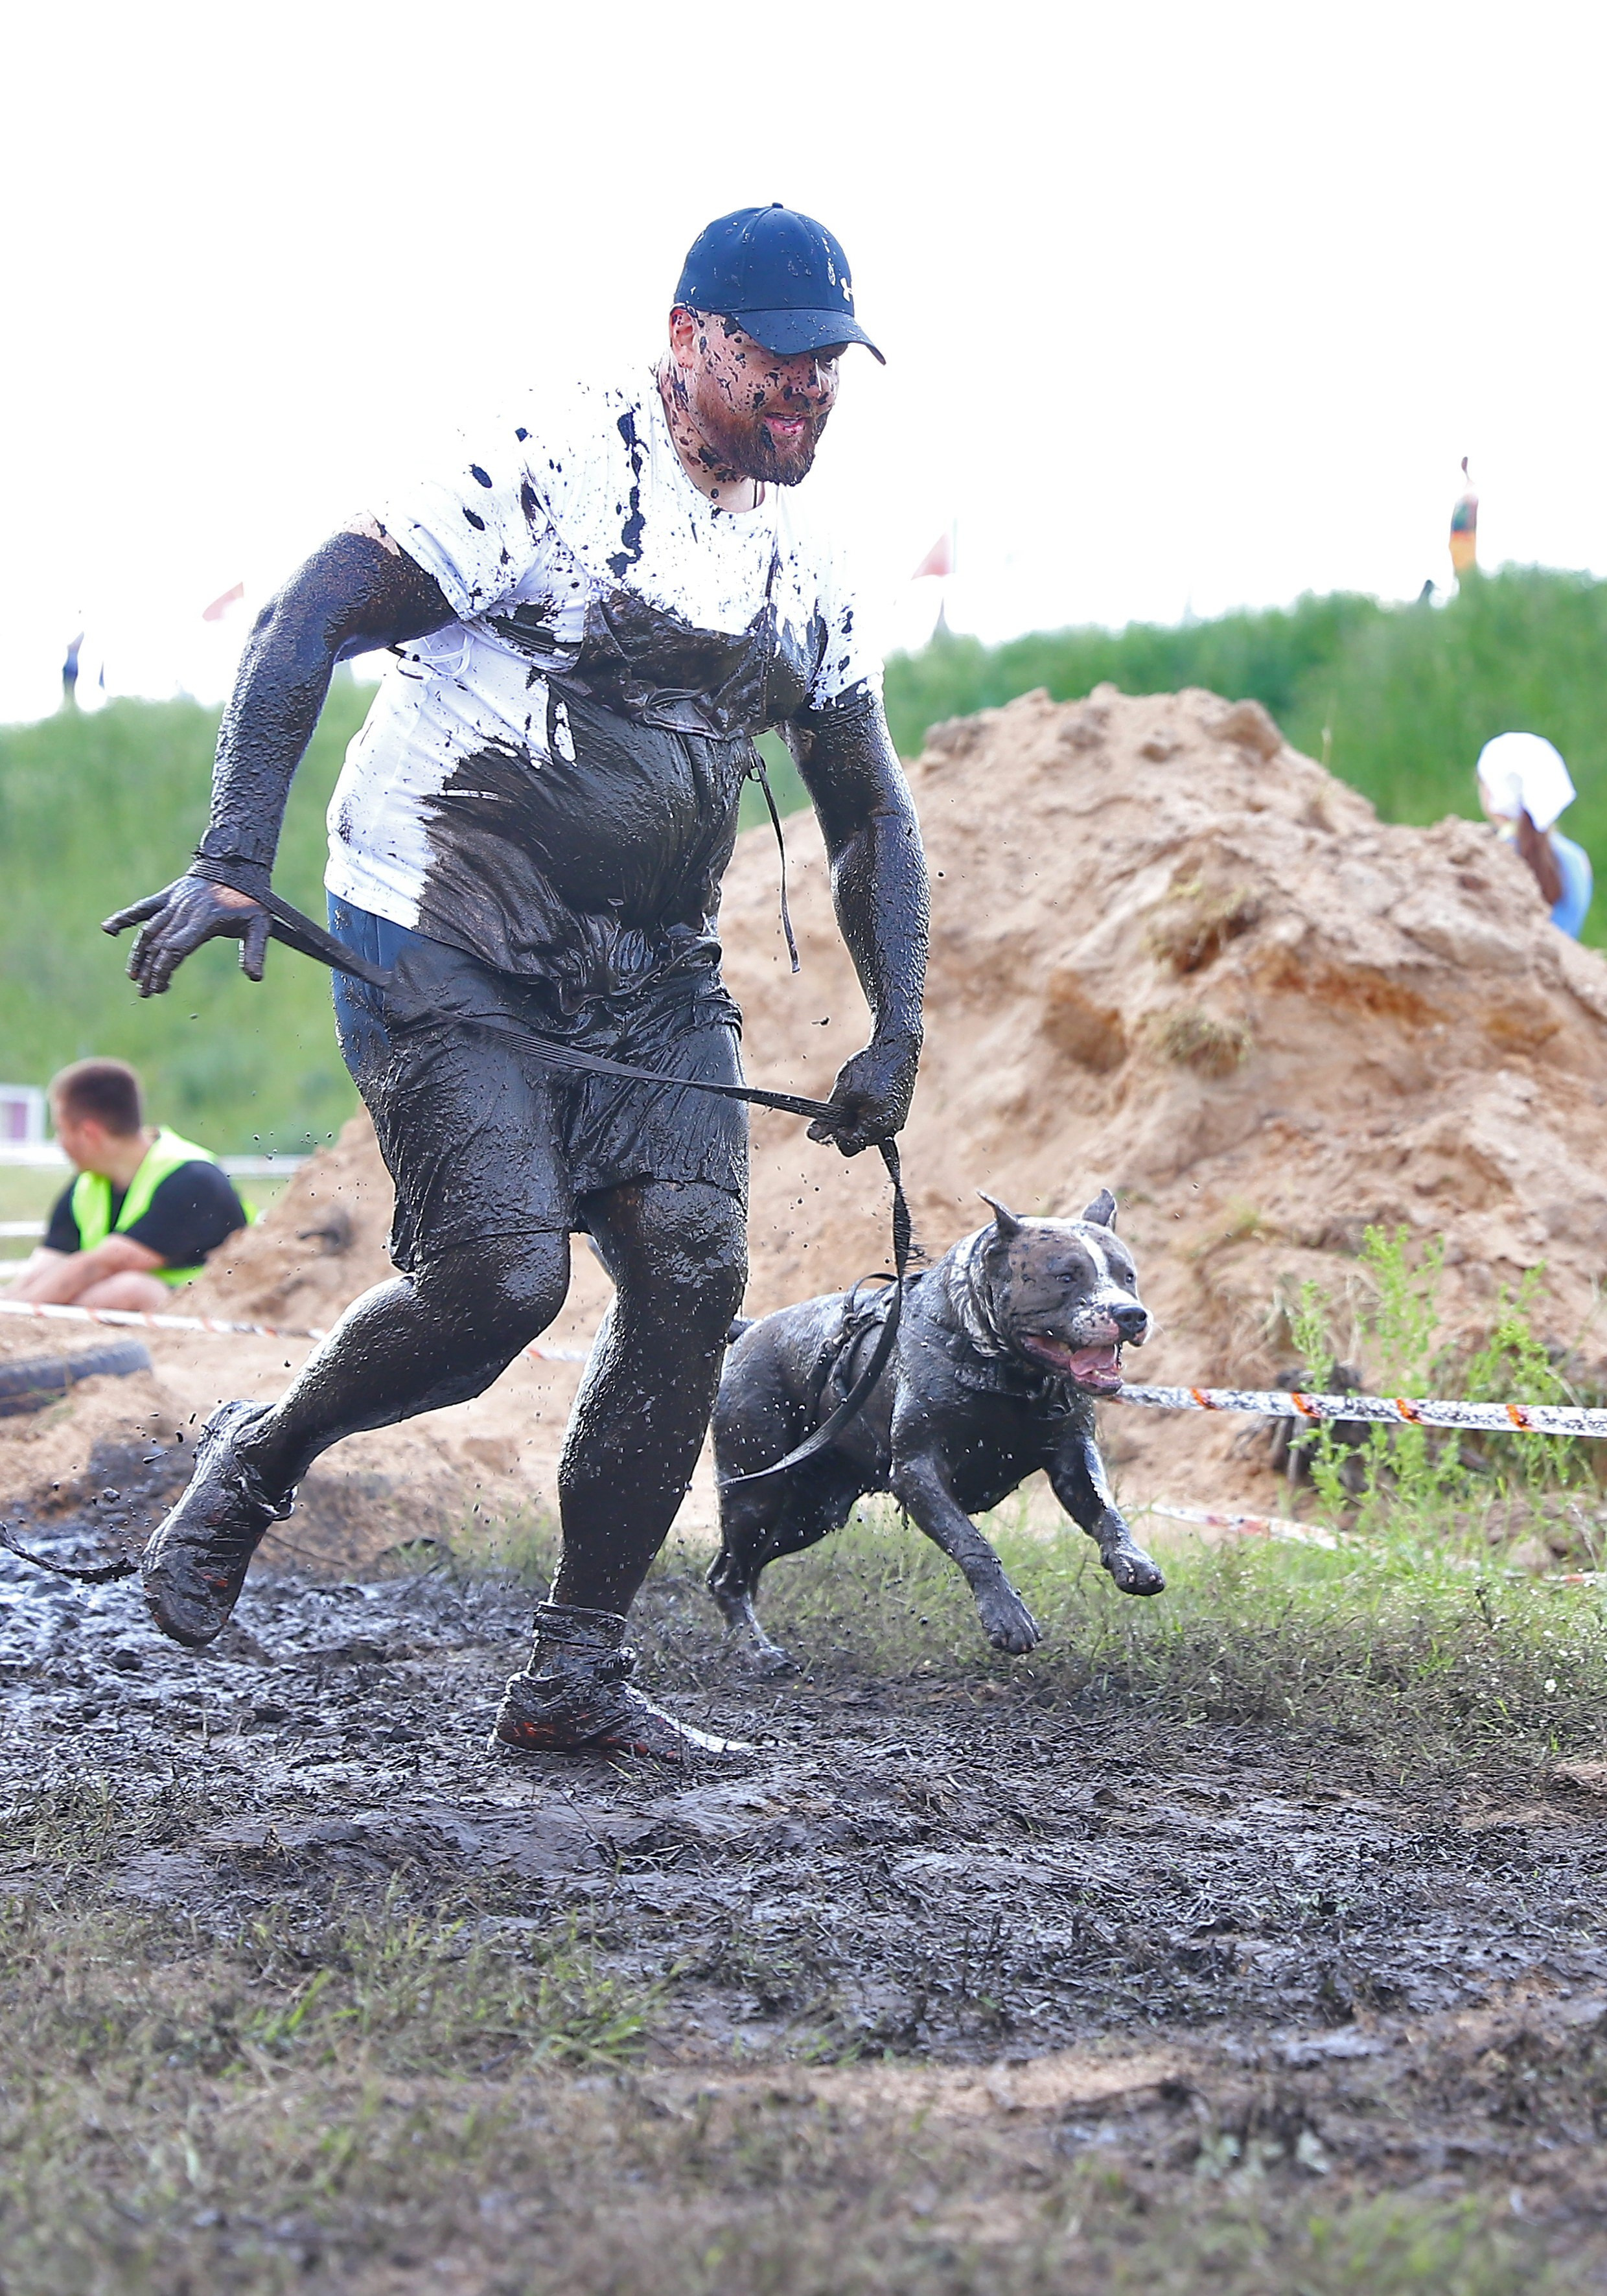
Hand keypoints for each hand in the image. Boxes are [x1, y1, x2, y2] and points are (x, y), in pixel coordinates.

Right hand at [102, 875, 271, 996]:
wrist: (237, 867)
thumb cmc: (250, 901)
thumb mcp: (260, 925)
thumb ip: (255, 952)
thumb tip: (255, 978)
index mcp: (204, 919)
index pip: (176, 947)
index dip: (164, 968)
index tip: (159, 987)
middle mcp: (184, 910)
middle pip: (160, 944)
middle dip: (151, 970)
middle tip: (146, 992)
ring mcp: (173, 902)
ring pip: (149, 930)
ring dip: (139, 955)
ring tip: (134, 977)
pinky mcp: (167, 896)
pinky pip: (143, 907)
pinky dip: (125, 917)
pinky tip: (108, 929)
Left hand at [806, 1032, 919, 1156]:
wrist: (896, 1048)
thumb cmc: (870, 1068)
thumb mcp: (843, 1092)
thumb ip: (828, 1118)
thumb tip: (813, 1136)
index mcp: (877, 1125)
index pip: (849, 1145)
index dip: (836, 1133)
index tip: (830, 1118)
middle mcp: (891, 1128)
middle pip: (860, 1142)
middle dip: (847, 1128)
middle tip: (842, 1104)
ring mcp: (898, 1121)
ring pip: (869, 1132)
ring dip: (858, 1120)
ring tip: (857, 1094)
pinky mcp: (899, 1113)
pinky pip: (879, 1122)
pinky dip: (869, 1113)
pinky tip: (868, 1093)